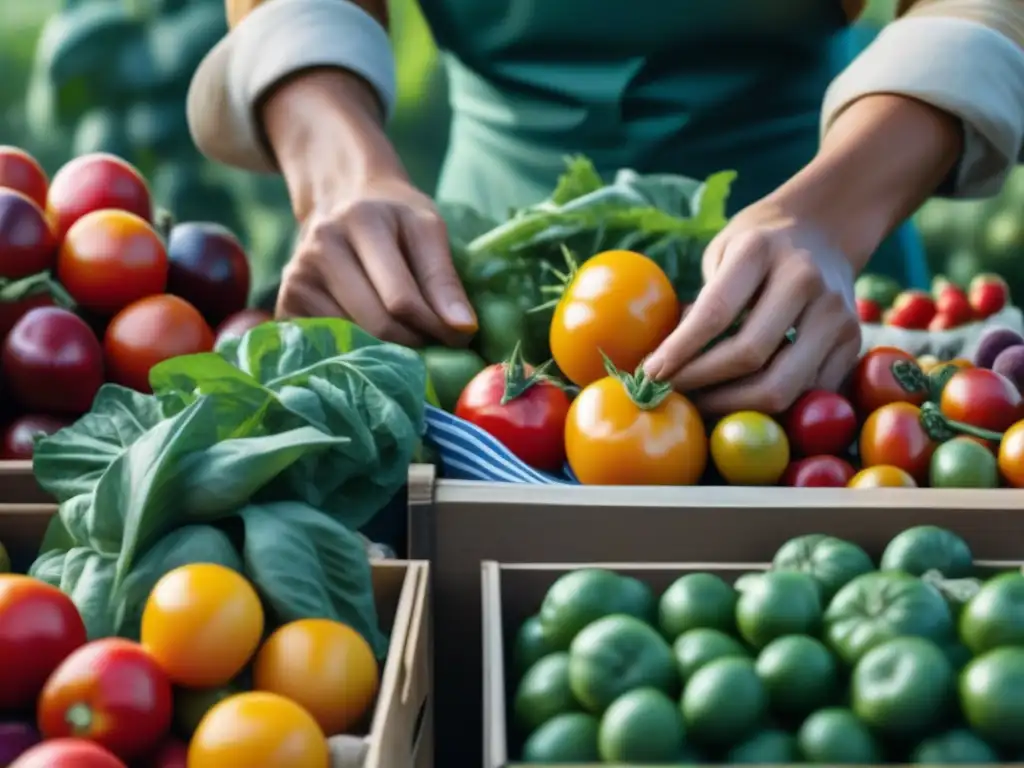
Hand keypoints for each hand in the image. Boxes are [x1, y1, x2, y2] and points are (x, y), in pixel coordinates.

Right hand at [277, 174, 475, 346]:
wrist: (340, 197)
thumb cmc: (393, 217)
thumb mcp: (426, 228)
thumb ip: (444, 278)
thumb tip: (463, 329)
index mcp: (361, 221)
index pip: (402, 299)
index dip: (436, 327)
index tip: (460, 337)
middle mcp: (321, 247)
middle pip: (379, 325)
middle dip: (416, 344)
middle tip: (436, 343)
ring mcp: (297, 277)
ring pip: (355, 342)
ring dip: (389, 351)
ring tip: (407, 336)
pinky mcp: (286, 303)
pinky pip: (330, 347)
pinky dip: (359, 351)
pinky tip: (373, 337)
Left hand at [642, 201, 861, 413]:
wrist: (825, 228)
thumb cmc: (758, 246)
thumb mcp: (721, 252)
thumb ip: (702, 302)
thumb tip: (671, 364)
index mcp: (760, 250)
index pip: (715, 313)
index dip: (679, 352)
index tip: (649, 374)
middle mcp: (805, 280)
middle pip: (749, 356)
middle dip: (702, 385)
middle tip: (672, 394)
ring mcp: (836, 313)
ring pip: (782, 386)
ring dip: (733, 407)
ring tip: (701, 405)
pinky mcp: (853, 342)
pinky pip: (806, 394)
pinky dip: (770, 408)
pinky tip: (741, 402)